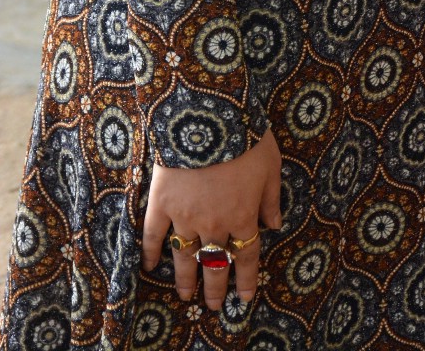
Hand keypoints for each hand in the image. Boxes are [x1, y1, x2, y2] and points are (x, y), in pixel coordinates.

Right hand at [141, 127, 282, 308]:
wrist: (208, 118)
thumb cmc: (245, 137)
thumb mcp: (271, 165)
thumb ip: (271, 198)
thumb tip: (274, 224)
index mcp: (242, 215)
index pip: (246, 256)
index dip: (246, 279)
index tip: (244, 297)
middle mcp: (213, 223)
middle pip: (215, 263)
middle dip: (216, 288)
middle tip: (214, 306)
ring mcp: (185, 216)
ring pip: (185, 257)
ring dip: (186, 280)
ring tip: (186, 296)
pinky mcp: (161, 204)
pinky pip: (153, 235)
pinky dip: (150, 252)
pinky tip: (149, 267)